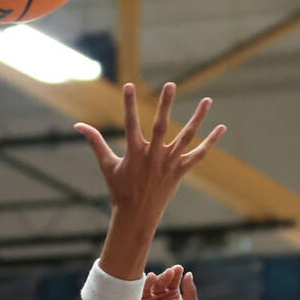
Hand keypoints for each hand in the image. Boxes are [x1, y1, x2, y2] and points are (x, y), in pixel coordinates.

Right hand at [75, 82, 225, 222]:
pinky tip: (221, 127)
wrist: (137, 215)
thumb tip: (77, 125)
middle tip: (170, 84)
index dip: (129, 104)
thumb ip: (95, 142)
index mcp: (134, 153)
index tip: (129, 85)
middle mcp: (153, 156)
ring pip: (186, 137)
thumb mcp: (106, 164)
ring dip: (198, 118)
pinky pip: (199, 155)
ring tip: (208, 100)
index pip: (130, 123)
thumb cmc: (119, 188)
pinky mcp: (180, 171)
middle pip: (160, 126)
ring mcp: (169, 164)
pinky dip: (211, 142)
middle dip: (165, 105)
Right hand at [129, 265, 199, 299]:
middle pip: (160, 281)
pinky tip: (143, 286)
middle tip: (170, 273)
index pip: (173, 280)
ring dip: (151, 280)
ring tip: (155, 276)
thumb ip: (191, 293)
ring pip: (147, 286)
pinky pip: (135, 296)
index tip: (178, 268)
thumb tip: (189, 274)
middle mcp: (158, 296)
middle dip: (165, 276)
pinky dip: (138, 289)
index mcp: (172, 295)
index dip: (175, 273)